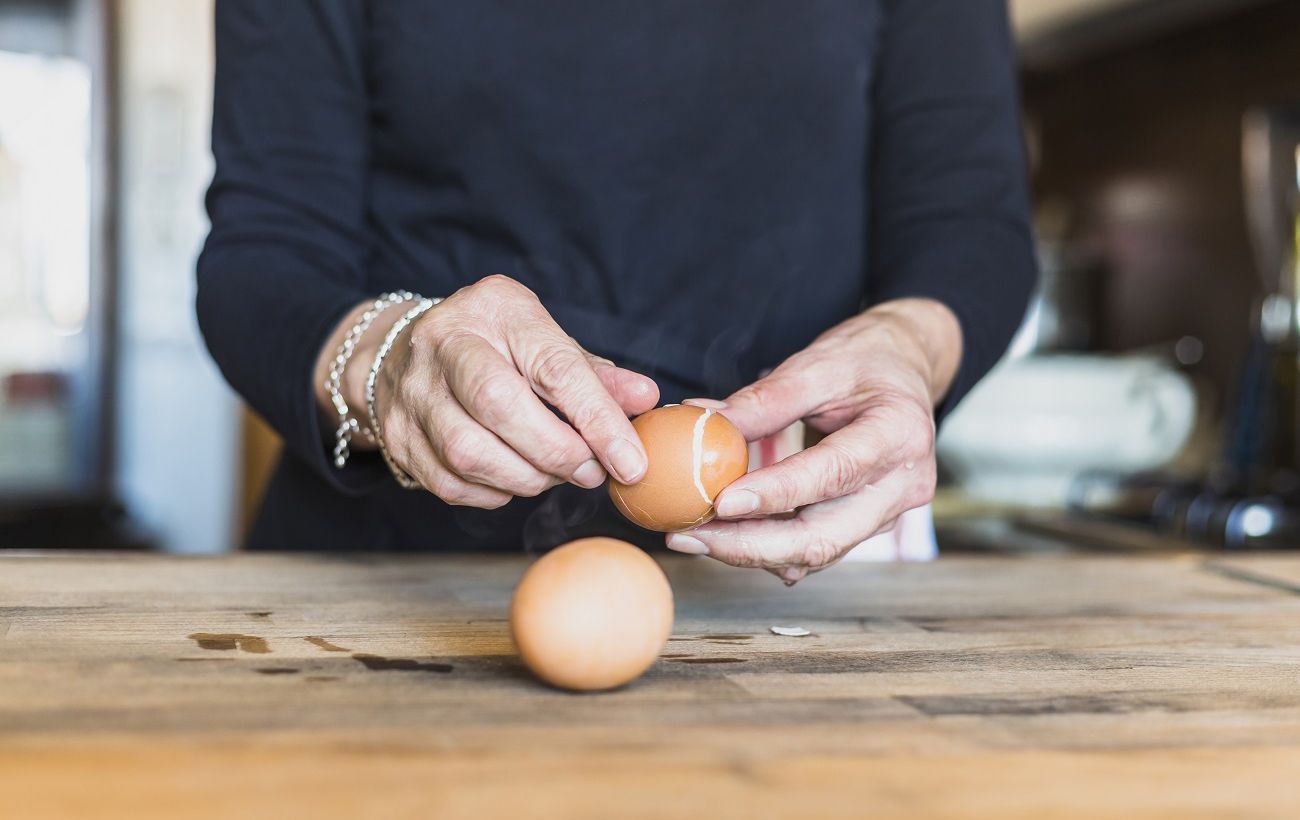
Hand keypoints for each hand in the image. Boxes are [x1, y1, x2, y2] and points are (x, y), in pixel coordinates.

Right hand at [318, 275, 657, 506]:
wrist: (405, 353)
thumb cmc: (495, 347)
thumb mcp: (546, 341)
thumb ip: (595, 375)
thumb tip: (645, 399)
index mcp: (495, 308)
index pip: (554, 368)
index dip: (598, 420)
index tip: (631, 463)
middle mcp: (444, 343)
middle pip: (500, 406)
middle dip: (557, 452)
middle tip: (590, 472)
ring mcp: (412, 391)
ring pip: (470, 452)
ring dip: (527, 478)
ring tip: (554, 474)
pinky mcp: (397, 436)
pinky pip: (451, 483)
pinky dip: (494, 492)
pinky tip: (515, 479)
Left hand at [665, 298, 960, 582]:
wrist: (905, 372)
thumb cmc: (864, 361)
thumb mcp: (817, 365)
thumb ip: (765, 400)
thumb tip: (702, 422)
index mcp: (899, 435)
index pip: (832, 474)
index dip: (775, 495)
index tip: (721, 503)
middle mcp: (902, 486)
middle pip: (824, 537)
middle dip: (750, 546)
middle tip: (689, 536)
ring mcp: (886, 514)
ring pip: (815, 553)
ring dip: (749, 552)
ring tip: (692, 536)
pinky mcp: (865, 526)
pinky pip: (814, 549)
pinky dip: (767, 548)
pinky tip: (722, 536)